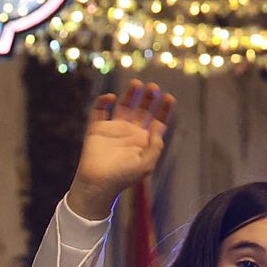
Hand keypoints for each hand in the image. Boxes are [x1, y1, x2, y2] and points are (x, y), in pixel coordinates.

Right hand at [65, 80, 174, 220]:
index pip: (156, 121)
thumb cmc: (123, 177)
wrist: (97, 184)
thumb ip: (156, 146)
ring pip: (124, 105)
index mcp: (143, 142)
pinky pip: (100, 111)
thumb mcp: (146, 164)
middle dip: (148, 98)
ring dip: (130, 94)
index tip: (169, 97)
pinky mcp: (97, 129)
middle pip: (142, 110)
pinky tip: (111, 97)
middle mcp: (130, 133)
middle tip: (153, 86)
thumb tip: (158, 127)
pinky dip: (103, 101)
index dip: (163, 110)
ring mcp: (113, 130)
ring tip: (137, 83)